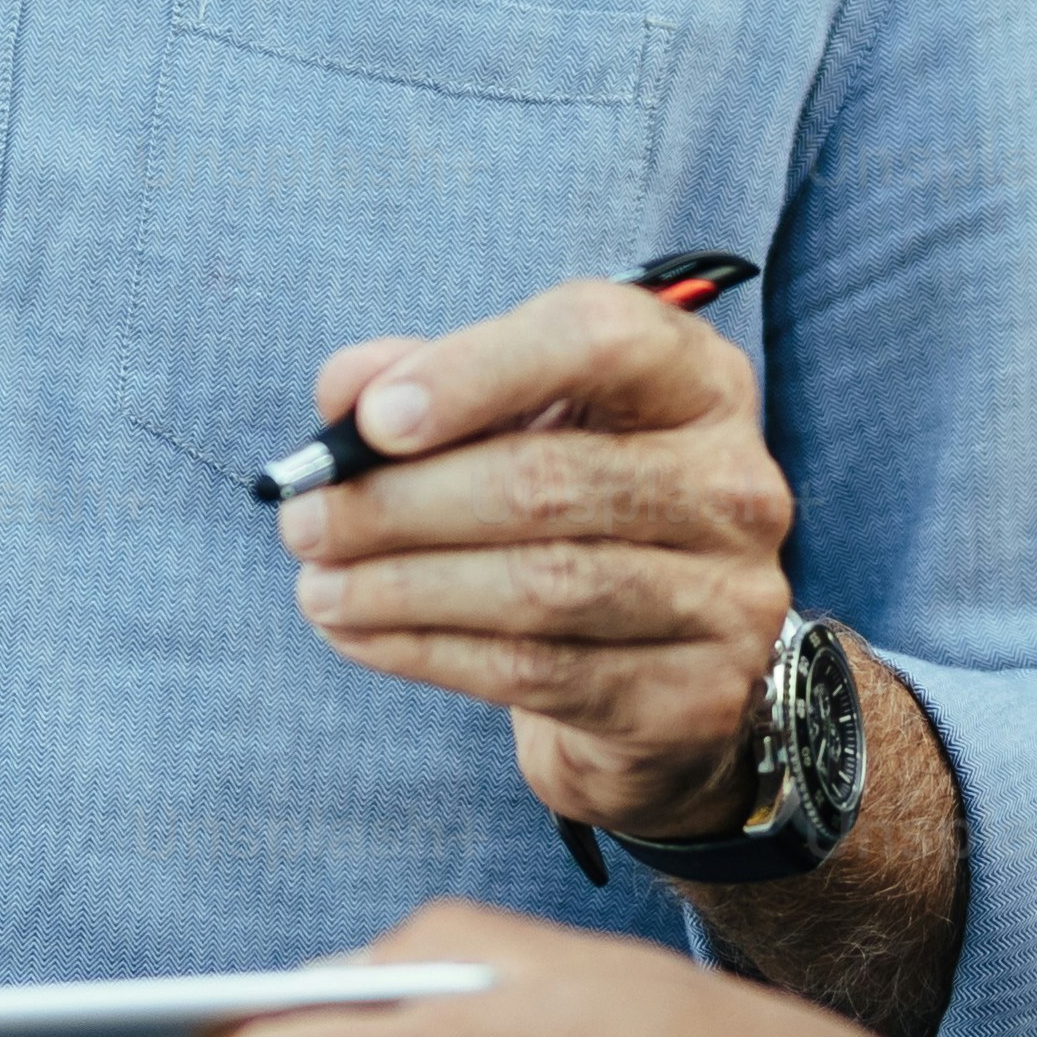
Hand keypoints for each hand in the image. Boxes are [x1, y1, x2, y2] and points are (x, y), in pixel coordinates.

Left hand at [279, 276, 794, 834]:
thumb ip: (426, 385)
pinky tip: (360, 636)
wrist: (656, 676)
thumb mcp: (510, 427)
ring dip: (402, 587)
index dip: (478, 369)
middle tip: (304, 521)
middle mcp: (733, 481)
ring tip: (317, 587)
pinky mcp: (694, 697)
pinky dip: (426, 651)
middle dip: (402, 502)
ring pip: (541, 585)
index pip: (600, 338)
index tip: (374, 419)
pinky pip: (537, 671)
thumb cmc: (571, 520)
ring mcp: (728, 596)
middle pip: (551, 479)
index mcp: (695, 380)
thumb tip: (344, 393)